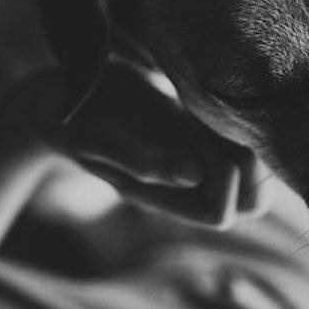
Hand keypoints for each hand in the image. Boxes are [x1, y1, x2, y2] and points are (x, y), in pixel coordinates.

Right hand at [0, 62, 273, 226]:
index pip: (219, 212)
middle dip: (252, 164)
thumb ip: (141, 159)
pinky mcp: (196, 129)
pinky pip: (241, 141)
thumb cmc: (72, 117)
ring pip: (253, 173)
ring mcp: (194, 157)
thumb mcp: (97, 136)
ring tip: (220, 108)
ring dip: (250, 140)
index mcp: (162, 195)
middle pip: (251, 202)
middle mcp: (185, 183)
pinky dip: (240, 121)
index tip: (198, 136)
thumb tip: (195, 175)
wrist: (56, 100)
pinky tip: (217, 95)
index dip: (224, 178)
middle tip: (223, 122)